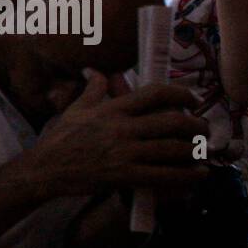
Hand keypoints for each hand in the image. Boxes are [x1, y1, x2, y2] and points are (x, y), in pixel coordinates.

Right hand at [30, 72, 207, 196]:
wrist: (44, 169)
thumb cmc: (59, 140)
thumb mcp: (75, 109)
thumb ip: (92, 90)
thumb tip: (95, 70)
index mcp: (113, 109)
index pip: (156, 93)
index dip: (182, 94)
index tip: (192, 100)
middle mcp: (122, 128)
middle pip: (174, 122)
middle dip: (197, 126)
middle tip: (204, 130)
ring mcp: (124, 153)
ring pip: (174, 149)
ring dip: (195, 151)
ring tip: (203, 152)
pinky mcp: (124, 176)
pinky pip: (163, 176)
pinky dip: (185, 177)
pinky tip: (196, 176)